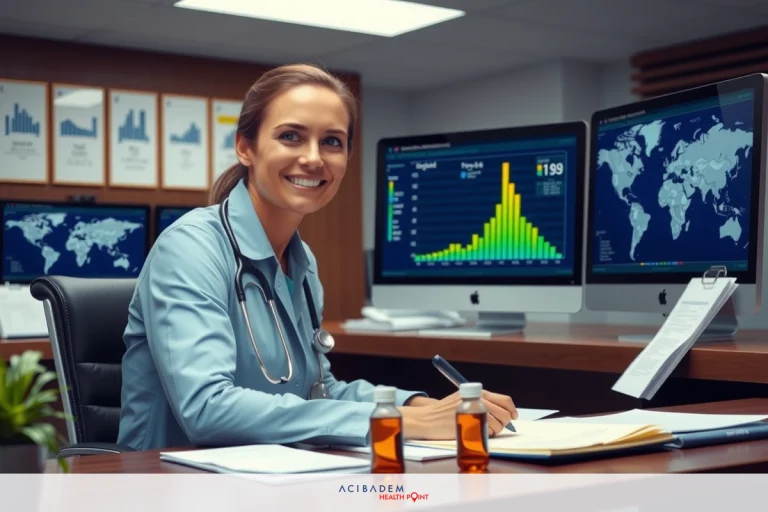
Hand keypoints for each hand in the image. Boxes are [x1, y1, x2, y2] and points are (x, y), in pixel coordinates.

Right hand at [399, 390, 515, 439]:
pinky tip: (477, 433)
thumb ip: (481, 403)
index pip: (505, 400)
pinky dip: (487, 434)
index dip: (512, 410)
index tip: (513, 417)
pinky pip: (488, 431)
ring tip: (484, 431)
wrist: (427, 419)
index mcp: (479, 392)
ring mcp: (474, 410)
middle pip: (504, 413)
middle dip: (505, 423)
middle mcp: (478, 398)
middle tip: (498, 428)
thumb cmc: (445, 412)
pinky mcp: (469, 421)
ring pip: (498, 423)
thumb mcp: (463, 400)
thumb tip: (503, 413)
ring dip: (496, 430)